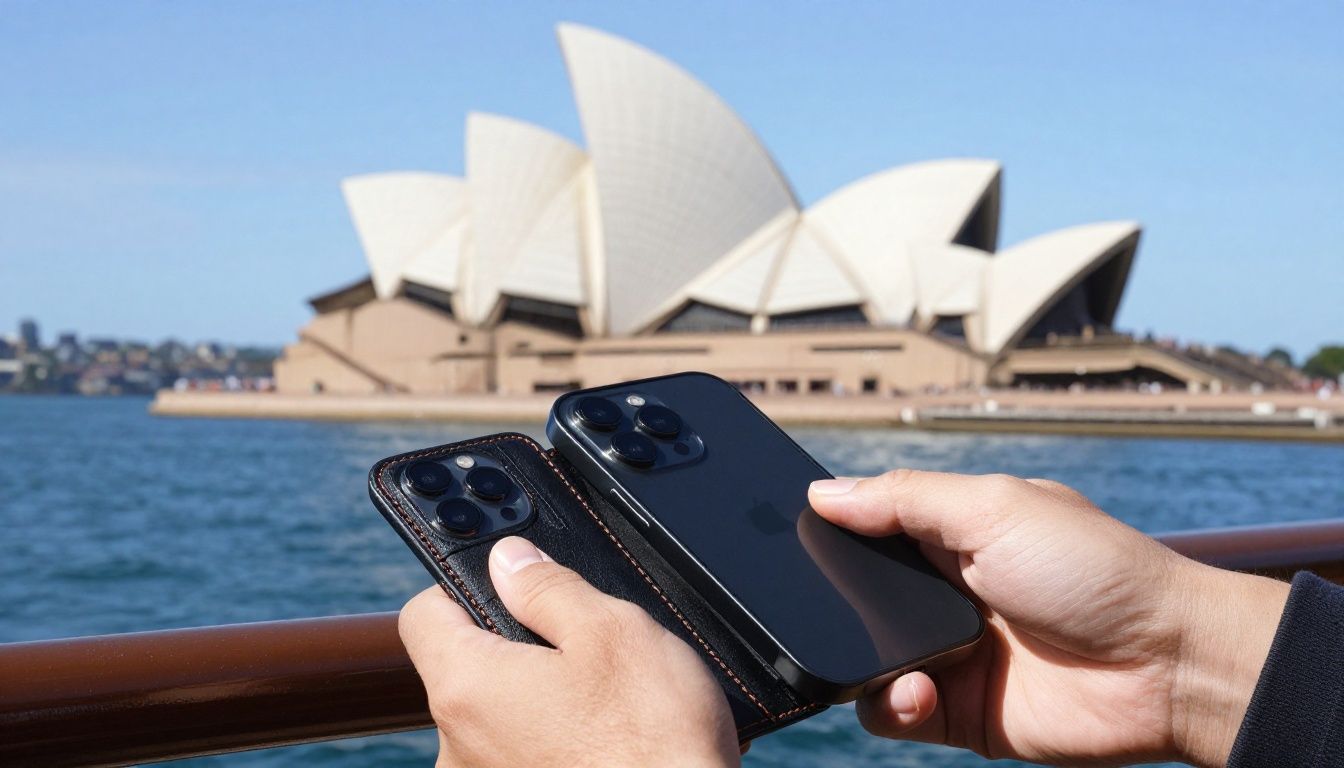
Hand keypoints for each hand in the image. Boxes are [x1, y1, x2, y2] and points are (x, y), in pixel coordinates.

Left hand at [399, 536, 738, 767]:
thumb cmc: (653, 740)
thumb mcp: (610, 629)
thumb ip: (546, 586)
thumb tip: (508, 559)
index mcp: (468, 688)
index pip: (423, 615)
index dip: (463, 585)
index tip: (510, 585)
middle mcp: (457, 746)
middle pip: (464, 668)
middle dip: (515, 646)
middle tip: (580, 642)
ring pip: (497, 715)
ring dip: (538, 697)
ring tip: (603, 698)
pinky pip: (519, 754)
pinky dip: (551, 740)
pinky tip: (601, 738)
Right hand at [809, 471, 1289, 767]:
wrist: (1166, 666)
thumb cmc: (1096, 570)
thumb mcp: (996, 508)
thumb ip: (904, 499)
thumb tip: (822, 492)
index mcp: (952, 531)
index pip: (870, 525)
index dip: (834, 529)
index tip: (796, 535)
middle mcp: (943, 591)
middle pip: (856, 595)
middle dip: (835, 602)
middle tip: (823, 604)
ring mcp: (948, 652)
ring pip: (863, 657)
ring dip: (861, 660)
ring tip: (898, 661)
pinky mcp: (956, 711)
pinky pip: (890, 712)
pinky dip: (889, 704)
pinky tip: (919, 692)